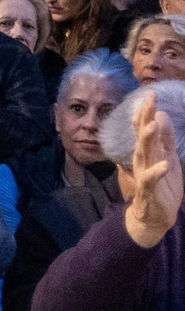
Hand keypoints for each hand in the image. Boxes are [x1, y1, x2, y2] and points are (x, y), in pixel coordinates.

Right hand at [126, 92, 183, 247]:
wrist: (156, 216)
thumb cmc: (162, 185)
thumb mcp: (168, 158)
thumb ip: (165, 139)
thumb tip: (162, 115)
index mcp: (148, 151)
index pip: (144, 128)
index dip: (147, 111)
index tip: (151, 94)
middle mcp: (142, 159)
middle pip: (142, 136)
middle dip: (144, 118)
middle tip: (148, 101)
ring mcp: (144, 173)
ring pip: (143, 154)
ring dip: (147, 140)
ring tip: (152, 126)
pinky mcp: (148, 190)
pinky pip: (150, 179)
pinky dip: (156, 171)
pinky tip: (164, 164)